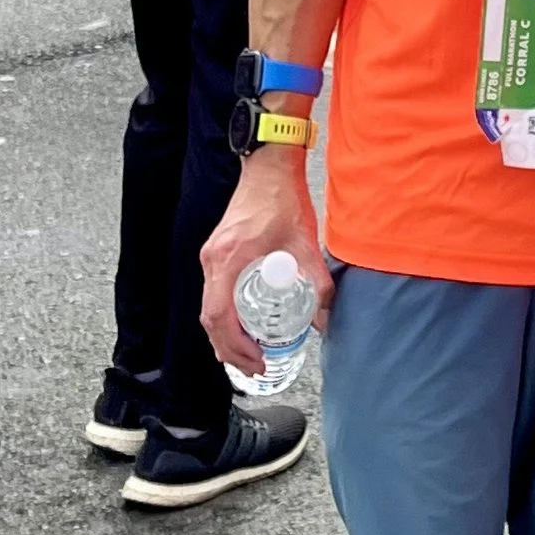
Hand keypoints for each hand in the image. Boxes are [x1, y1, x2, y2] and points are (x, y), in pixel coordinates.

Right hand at [199, 152, 329, 380]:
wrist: (268, 167)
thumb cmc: (282, 200)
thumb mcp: (305, 244)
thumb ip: (318, 283)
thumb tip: (325, 318)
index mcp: (228, 259)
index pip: (219, 316)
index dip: (234, 345)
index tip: (256, 360)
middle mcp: (212, 260)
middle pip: (209, 318)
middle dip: (229, 349)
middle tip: (254, 368)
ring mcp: (211, 256)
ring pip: (209, 308)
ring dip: (225, 336)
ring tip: (248, 355)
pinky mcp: (217, 252)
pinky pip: (214, 294)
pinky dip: (225, 317)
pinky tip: (243, 327)